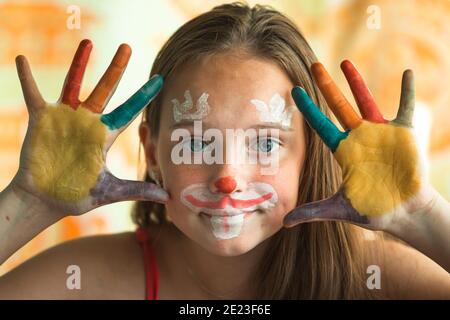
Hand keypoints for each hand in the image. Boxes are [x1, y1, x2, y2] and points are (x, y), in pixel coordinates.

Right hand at [11, 39, 167, 216]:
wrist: (44, 200)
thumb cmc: (76, 195)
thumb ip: (138, 190)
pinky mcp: (42, 120)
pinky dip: (27, 77)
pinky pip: (33, 94)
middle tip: (127, 46)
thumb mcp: (111, 191)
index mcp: (105, 136)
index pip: (129, 111)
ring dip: (79, 63)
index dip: (143, 95)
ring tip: (88, 42)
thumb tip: (169, 198)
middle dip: (116, 68)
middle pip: (106, 89)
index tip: (159, 79)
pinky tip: (23, 59)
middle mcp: (87, 122)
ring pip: (74, 84)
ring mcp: (65, 118)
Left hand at [284, 60, 437, 233]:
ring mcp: (380, 133)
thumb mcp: (339, 208)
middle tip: (313, 65)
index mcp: (343, 151)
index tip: (294, 91)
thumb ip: (312, 211)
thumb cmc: (373, 210)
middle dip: (326, 85)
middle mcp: (358, 137)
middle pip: (338, 106)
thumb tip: (285, 222)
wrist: (404, 213)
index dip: (307, 109)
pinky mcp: (404, 133)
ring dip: (356, 81)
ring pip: (365, 100)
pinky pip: (406, 106)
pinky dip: (407, 90)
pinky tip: (406, 72)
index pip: (320, 125)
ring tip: (344, 61)